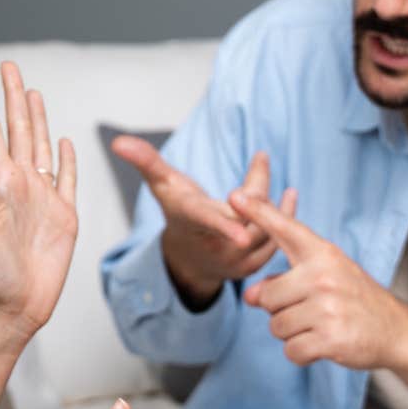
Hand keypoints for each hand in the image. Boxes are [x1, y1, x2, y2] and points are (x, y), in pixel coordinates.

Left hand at [0, 63, 78, 336]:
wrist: (16, 304)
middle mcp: (20, 183)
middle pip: (19, 129)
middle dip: (12, 97)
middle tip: (8, 66)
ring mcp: (43, 197)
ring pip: (42, 146)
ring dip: (38, 118)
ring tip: (31, 92)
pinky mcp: (64, 214)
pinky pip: (68, 179)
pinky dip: (68, 159)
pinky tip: (64, 142)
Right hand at [109, 136, 296, 308]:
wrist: (190, 257)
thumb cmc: (178, 211)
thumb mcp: (162, 185)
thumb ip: (146, 161)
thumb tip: (118, 141)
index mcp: (192, 224)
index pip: (207, 223)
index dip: (223, 226)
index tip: (241, 234)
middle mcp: (214, 247)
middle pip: (247, 215)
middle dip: (257, 185)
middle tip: (260, 158)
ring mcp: (235, 261)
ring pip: (265, 228)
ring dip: (272, 199)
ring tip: (269, 172)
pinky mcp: (252, 267)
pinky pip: (276, 242)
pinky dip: (284, 216)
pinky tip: (289, 195)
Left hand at [229, 190, 407, 399]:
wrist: (397, 331)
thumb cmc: (354, 301)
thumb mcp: (325, 277)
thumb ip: (284, 280)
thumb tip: (250, 296)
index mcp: (323, 254)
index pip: (286, 228)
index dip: (259, 212)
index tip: (234, 195)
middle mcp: (324, 276)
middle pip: (266, 297)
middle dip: (281, 311)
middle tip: (311, 311)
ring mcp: (328, 307)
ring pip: (276, 326)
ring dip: (292, 333)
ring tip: (320, 326)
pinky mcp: (331, 338)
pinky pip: (291, 350)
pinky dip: (302, 353)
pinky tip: (323, 344)